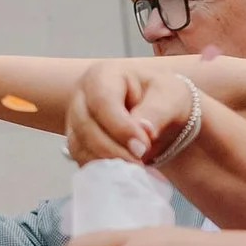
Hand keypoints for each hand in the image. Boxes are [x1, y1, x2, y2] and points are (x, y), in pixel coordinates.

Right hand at [64, 58, 202, 167]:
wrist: (160, 112)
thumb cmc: (164, 97)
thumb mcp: (170, 97)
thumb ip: (157, 112)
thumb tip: (143, 132)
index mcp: (104, 75)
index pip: (102, 102)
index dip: (120, 127)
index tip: (143, 146)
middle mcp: (82, 95)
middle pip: (86, 125)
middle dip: (113, 148)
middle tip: (140, 161)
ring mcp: (75, 119)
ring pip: (79, 144)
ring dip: (106, 160)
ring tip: (134, 168)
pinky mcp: (77, 140)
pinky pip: (81, 157)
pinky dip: (100, 168)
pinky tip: (122, 170)